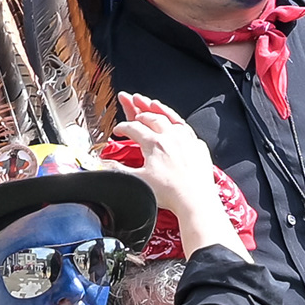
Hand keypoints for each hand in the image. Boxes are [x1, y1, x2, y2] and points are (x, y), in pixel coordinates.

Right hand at [111, 95, 236, 250]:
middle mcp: (171, 137)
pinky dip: (178, 123)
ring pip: (172, 118)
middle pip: (152, 118)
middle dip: (140, 114)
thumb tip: (104, 165)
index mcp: (154, 143)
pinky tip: (176, 125)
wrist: (195, 200)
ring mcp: (187, 140)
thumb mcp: (137, 181)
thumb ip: (119, 171)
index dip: (123, 128)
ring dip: (160, 110)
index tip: (118, 131)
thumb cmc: (170, 193)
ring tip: (153, 105)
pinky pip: (187, 129)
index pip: (133, 128)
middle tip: (134, 114)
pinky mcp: (199, 147)